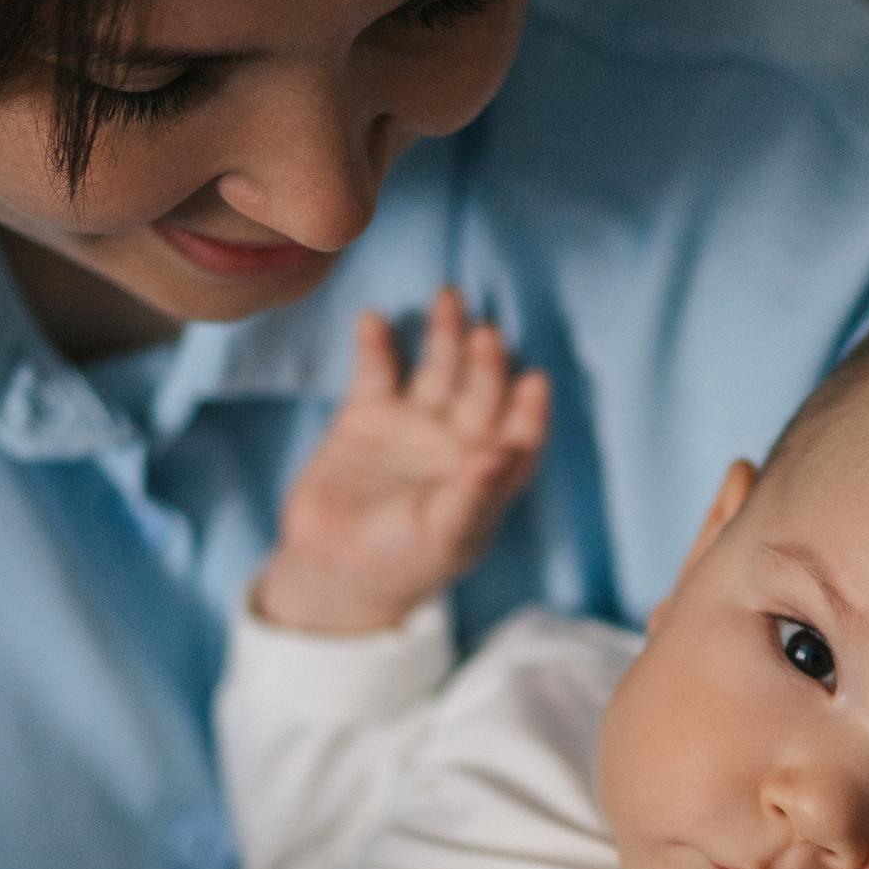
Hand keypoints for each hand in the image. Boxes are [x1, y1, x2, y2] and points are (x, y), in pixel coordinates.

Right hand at [257, 287, 552, 633]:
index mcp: (489, 474)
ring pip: (438, 368)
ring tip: (449, 298)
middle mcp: (459, 441)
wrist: (333, 570)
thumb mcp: (444, 536)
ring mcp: (415, 423)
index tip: (534, 383)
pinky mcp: (367, 414)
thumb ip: (475, 495)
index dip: (530, 410)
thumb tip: (504, 454)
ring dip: (444, 334)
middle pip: (481, 389)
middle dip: (486, 362)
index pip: (521, 432)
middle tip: (486, 335)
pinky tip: (375, 320)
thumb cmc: (402, 563)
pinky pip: (377, 369)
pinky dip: (375, 344)